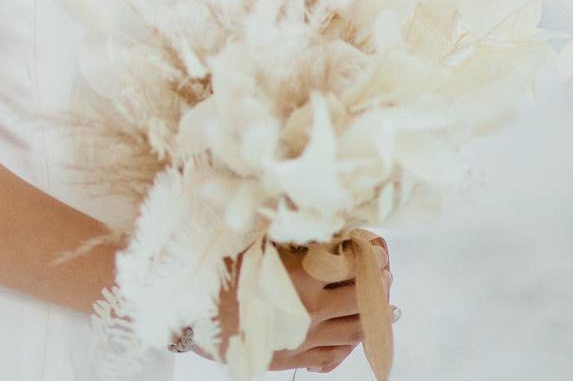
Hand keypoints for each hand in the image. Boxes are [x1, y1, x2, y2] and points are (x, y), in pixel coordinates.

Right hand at [194, 233, 392, 373]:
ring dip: (373, 311)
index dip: (370, 251)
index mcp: (303, 277)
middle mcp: (309, 312)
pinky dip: (351, 344)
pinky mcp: (291, 359)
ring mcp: (303, 340)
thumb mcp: (255, 234)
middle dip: (378, 279)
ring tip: (382, 297)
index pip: (354, 264)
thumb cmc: (218, 266)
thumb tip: (322, 212)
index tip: (375, 240)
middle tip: (383, 264)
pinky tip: (355, 333)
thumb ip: (292, 226)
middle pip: (362, 298)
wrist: (189, 311)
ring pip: (355, 330)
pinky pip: (333, 357)